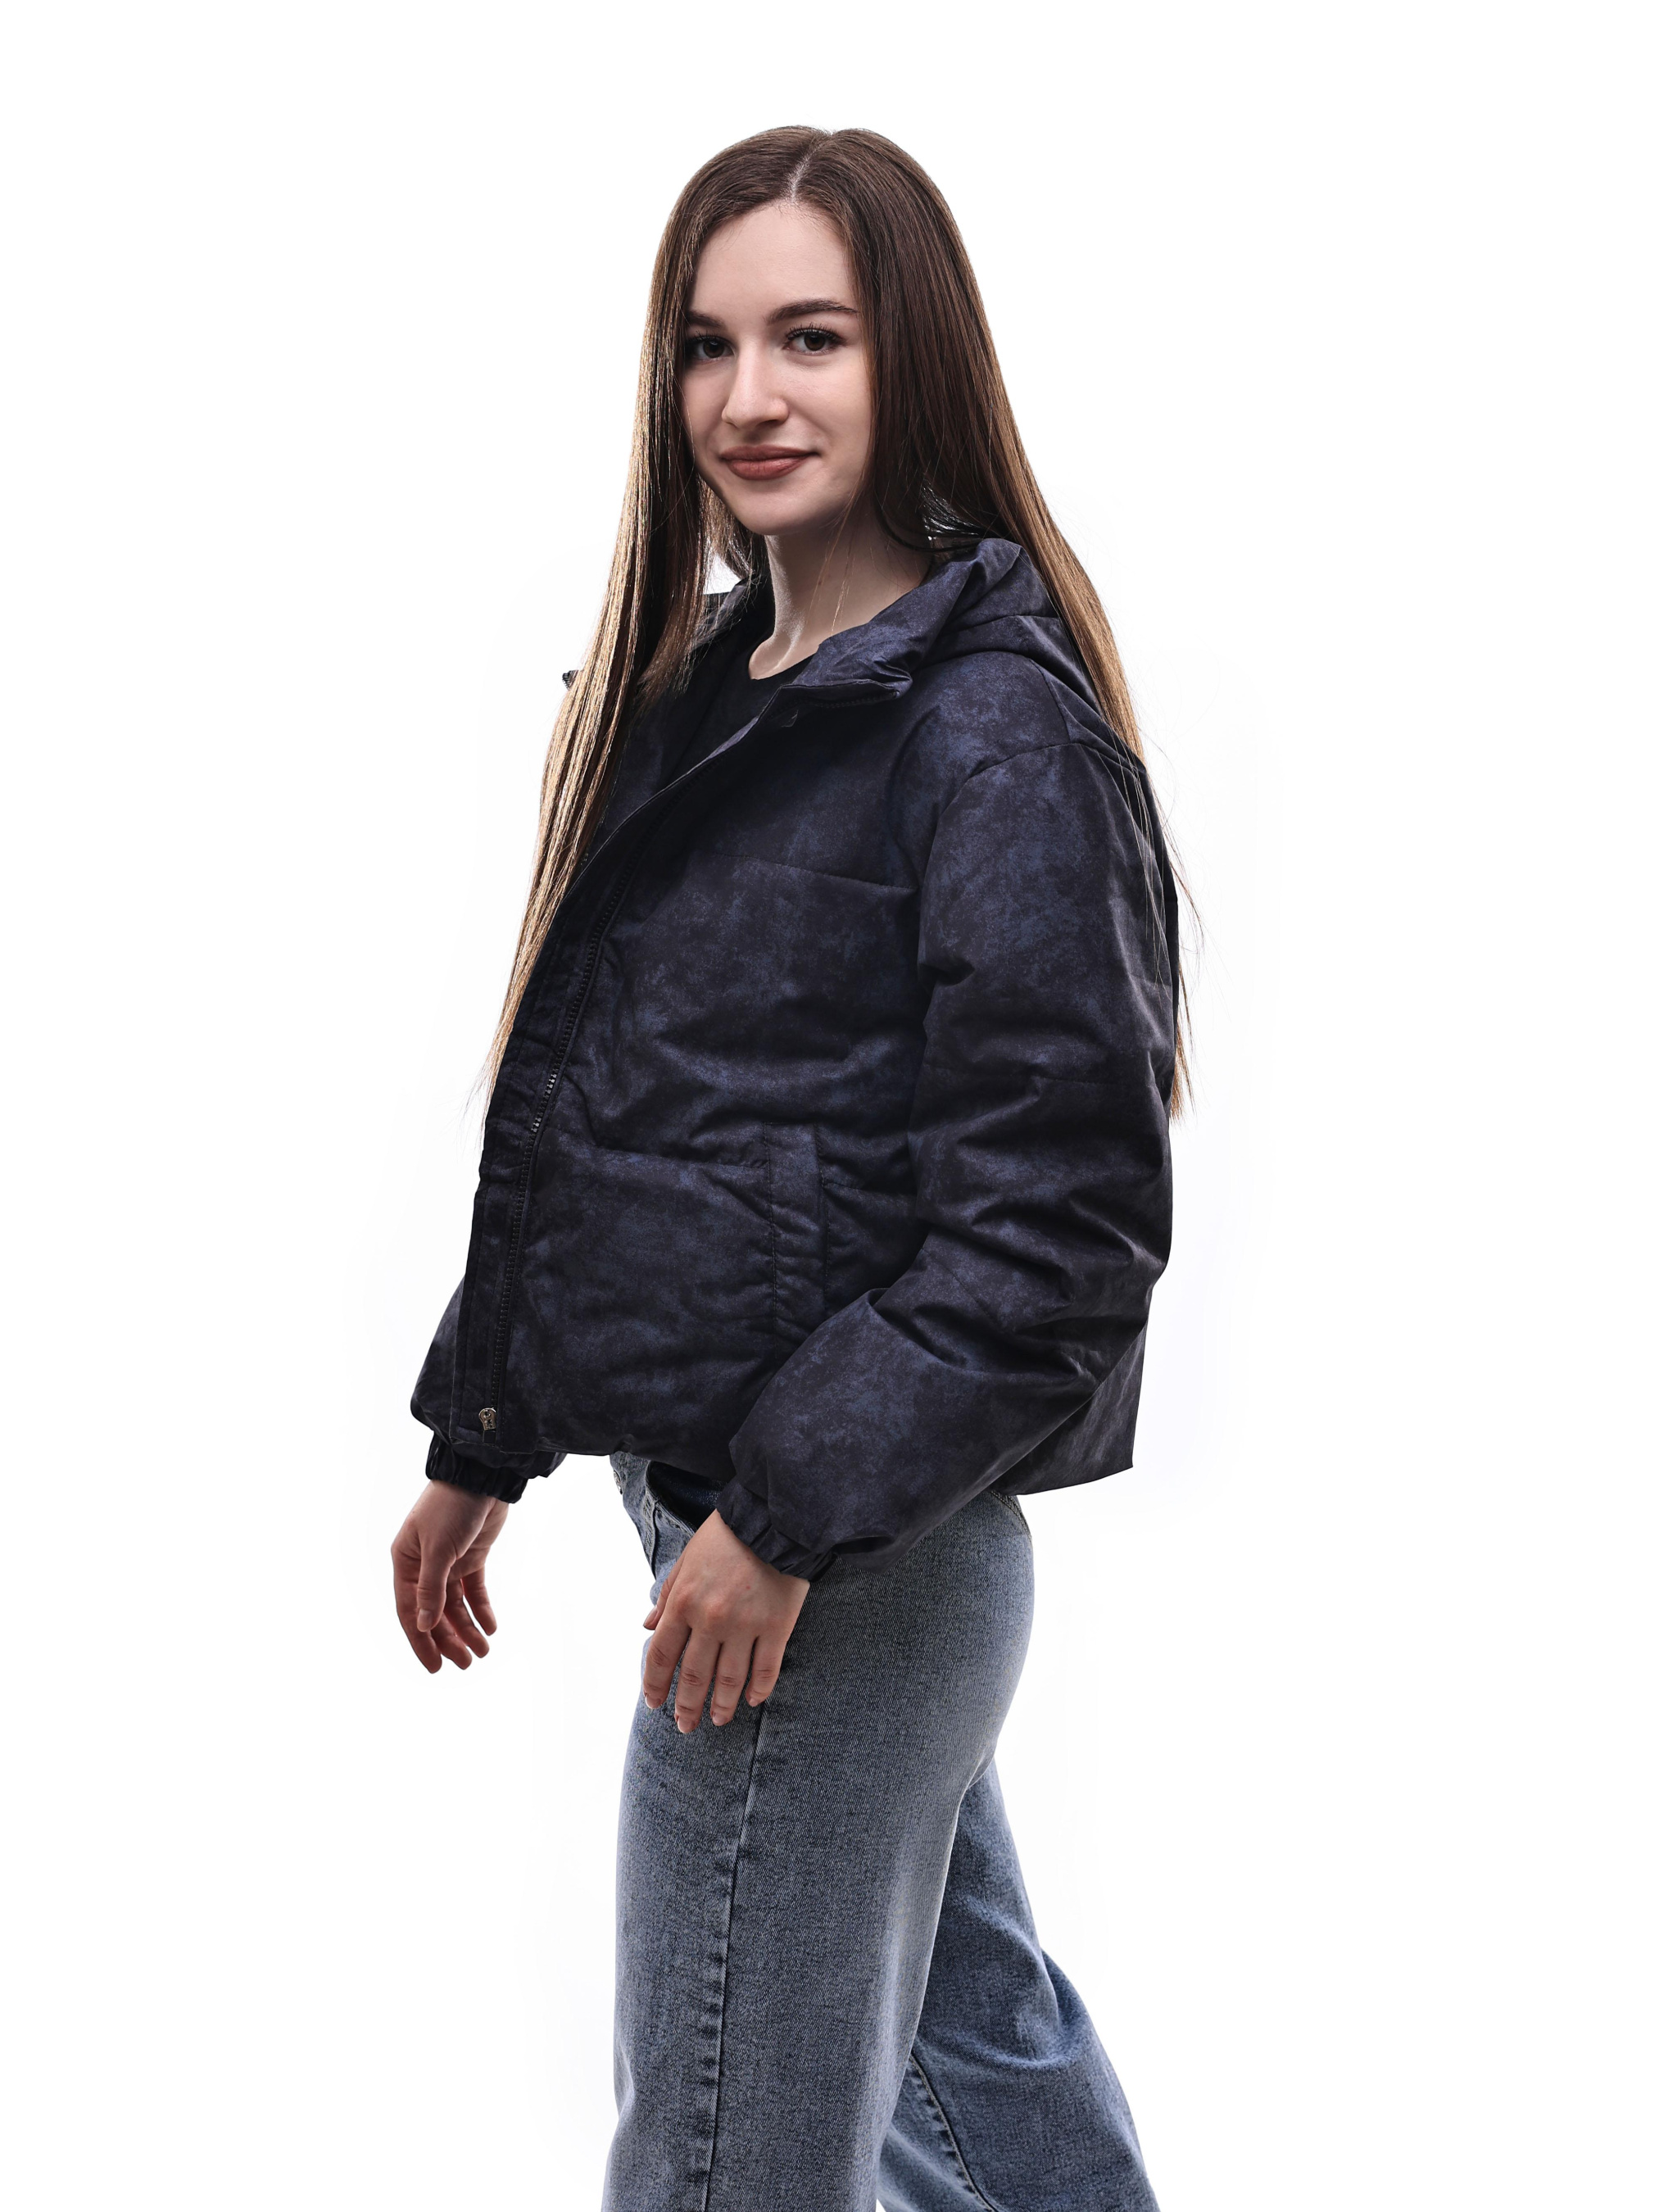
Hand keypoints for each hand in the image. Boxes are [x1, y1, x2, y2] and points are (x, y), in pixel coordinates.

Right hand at [391, 1481, 508, 1672]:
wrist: (482, 1475)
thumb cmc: (451, 1507)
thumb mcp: (439, 1549)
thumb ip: (430, 1589)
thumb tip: (422, 1626)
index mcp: (406, 1563)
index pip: (409, 1612)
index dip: (421, 1642)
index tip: (436, 1667)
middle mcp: (423, 1566)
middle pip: (434, 1613)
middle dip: (449, 1640)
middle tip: (467, 1664)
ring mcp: (448, 1562)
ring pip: (455, 1606)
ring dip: (468, 1629)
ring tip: (483, 1651)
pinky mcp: (471, 1557)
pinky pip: (474, 1591)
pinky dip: (482, 1609)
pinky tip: (491, 1627)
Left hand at [642, 1509, 809, 1732]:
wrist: (772, 1519)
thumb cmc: (725, 1536)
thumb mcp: (686, 1560)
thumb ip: (667, 1596)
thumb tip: (648, 1626)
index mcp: (683, 1602)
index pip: (662, 1655)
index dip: (655, 1684)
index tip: (654, 1704)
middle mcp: (711, 1619)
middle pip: (694, 1675)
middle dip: (687, 1706)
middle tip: (685, 1725)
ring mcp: (745, 1625)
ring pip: (729, 1679)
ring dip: (721, 1705)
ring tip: (718, 1720)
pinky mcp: (777, 1626)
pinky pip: (766, 1668)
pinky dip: (758, 1689)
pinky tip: (752, 1701)